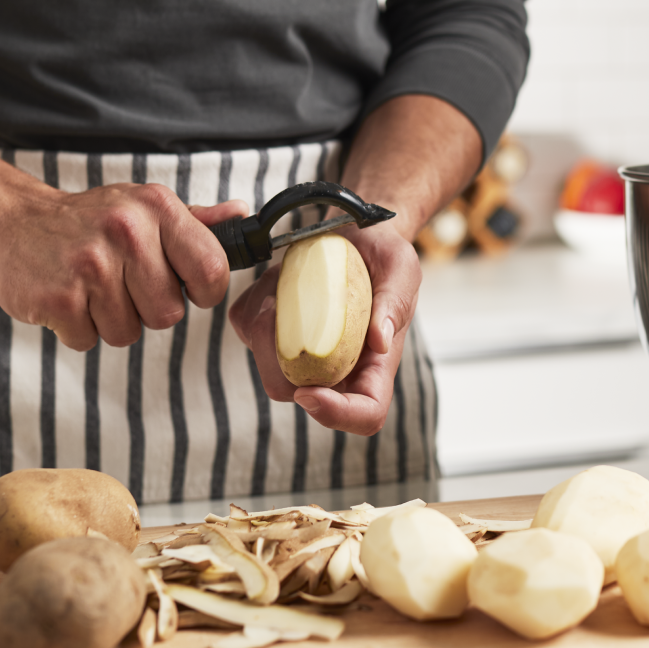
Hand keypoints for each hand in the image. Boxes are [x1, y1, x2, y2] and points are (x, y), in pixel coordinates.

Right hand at [0, 182, 248, 350]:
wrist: (10, 220)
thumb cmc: (88, 220)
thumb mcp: (143, 207)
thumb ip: (197, 220)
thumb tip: (243, 215)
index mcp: (156, 209)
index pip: (211, 271)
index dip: (202, 291)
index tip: (183, 286)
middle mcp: (126, 232)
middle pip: (169, 314)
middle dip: (147, 308)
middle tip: (119, 282)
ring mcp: (89, 266)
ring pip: (129, 332)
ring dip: (110, 320)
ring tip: (90, 287)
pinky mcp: (57, 299)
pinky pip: (89, 340)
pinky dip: (79, 329)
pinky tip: (67, 298)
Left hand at [229, 220, 420, 435]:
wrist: (356, 232)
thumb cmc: (385, 254)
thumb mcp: (401, 269)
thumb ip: (394, 303)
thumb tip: (379, 340)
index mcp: (373, 363)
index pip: (365, 414)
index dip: (337, 415)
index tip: (308, 393)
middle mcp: (336, 366)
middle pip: (297, 395)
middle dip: (274, 363)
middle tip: (275, 312)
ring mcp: (301, 351)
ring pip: (266, 365)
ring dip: (262, 327)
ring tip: (280, 287)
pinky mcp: (274, 331)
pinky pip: (247, 331)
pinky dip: (252, 305)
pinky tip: (273, 283)